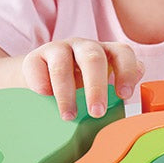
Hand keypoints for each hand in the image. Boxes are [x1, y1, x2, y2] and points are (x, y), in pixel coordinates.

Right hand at [22, 39, 142, 120]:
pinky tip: (45, 97)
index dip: (126, 71)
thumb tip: (128, 98)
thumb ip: (117, 91)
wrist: (43, 79)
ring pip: (63, 64)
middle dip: (96, 87)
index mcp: (106, 52)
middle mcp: (84, 47)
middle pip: (93, 58)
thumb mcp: (102, 87)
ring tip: (69, 115)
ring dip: (66, 92)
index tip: (124, 95)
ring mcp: (59, 49)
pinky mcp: (35, 58)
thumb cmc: (79, 85)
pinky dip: (42, 84)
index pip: (122, 53)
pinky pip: (38, 67)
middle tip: (96, 112)